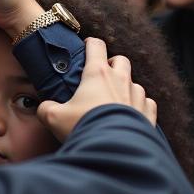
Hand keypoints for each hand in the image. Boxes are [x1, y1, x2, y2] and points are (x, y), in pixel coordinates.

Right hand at [37, 38, 157, 141]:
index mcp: (97, 74)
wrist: (115, 150)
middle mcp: (120, 80)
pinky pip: (147, 102)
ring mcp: (137, 96)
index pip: (96, 46)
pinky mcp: (148, 113)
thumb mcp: (54, 118)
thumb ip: (46, 109)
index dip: (90, 44)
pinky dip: (139, 105)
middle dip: (112, 64)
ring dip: (125, 87)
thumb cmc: (84, 127)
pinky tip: (131, 114)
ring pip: (135, 83)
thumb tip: (44, 109)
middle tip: (101, 75)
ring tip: (114, 100)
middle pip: (121, 60)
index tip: (86, 47)